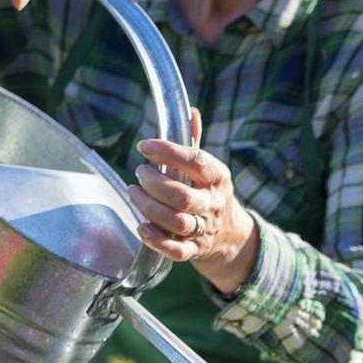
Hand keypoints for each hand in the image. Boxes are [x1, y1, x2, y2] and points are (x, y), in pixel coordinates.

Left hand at [129, 109, 259, 295]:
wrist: (229, 234)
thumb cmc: (207, 192)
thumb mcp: (207, 167)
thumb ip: (194, 141)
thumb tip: (190, 111)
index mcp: (218, 178)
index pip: (197, 162)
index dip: (169, 152)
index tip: (144, 146)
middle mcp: (213, 204)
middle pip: (182, 196)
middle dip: (153, 183)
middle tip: (139, 173)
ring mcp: (205, 229)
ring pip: (176, 222)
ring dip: (148, 207)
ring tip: (133, 192)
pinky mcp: (195, 249)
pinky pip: (176, 251)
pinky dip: (156, 240)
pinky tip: (141, 227)